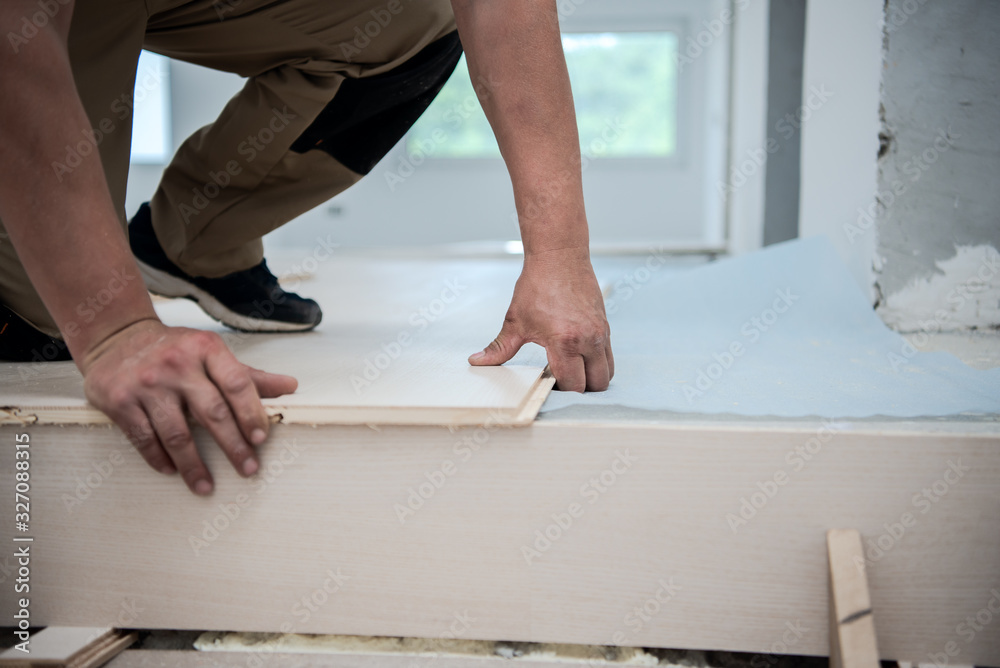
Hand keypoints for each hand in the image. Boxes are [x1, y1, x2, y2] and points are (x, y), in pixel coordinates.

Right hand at [81, 319, 297, 494]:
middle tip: (248, 469)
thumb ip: (248, 375)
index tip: (261, 439)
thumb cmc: (174, 349)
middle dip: (233, 446)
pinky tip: (172, 471)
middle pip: (212, 412)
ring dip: (193, 465)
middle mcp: (176, 365)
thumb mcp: (210, 352)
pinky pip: (144, 438)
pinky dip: (159, 458)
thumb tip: (291, 386)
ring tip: (206, 486)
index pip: (237, 383)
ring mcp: (147, 384)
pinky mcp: (120, 401)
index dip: (251, 413)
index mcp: (205, 349)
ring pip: (176, 433)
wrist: (115, 337)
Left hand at [469, 248, 612, 391]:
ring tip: (571, 369)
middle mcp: (589, 339)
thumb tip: (478, 361)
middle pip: (595, 384)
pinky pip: (609, 356)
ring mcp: (601, 333)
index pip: (572, 384)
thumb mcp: (515, 321)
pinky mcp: (606, 326)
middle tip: (560, 380)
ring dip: (592, 378)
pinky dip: (597, 363)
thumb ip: (499, 348)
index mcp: (565, 341)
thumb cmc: (538, 285)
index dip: (560, 390)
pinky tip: (579, 356)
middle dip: (579, 388)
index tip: (547, 383)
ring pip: (607, 373)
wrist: (559, 256)